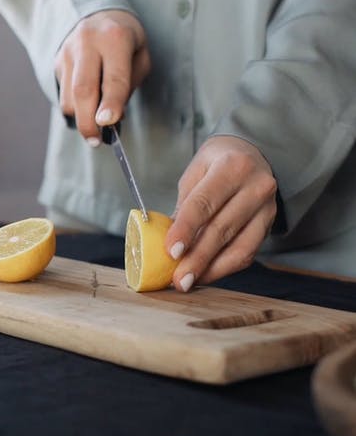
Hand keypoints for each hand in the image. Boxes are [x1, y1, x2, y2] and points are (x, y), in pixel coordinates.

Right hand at [54, 10, 149, 142]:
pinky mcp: (57, 61)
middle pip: (83, 90)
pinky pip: (64, 94)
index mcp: (115, 37)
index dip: (111, 103)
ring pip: (69, 98)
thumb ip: (128, 85)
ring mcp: (68, 51)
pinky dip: (76, 108)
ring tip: (96, 125)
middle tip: (96, 141)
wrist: (99, 14)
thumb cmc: (126, 41)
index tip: (108, 124)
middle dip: (89, 121)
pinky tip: (88, 105)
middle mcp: (87, 41)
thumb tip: (110, 119)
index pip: (113, 77)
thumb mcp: (140, 57)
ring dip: (81, 118)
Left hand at [165, 136, 277, 288]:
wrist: (253, 154)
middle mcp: (256, 186)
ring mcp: (267, 208)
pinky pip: (247, 253)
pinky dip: (225, 267)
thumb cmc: (218, 163)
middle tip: (178, 279)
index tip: (171, 252)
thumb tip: (167, 241)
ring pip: (239, 247)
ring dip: (211, 269)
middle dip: (198, 258)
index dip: (186, 229)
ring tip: (189, 281)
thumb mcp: (197, 171)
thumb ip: (185, 204)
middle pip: (222, 229)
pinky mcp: (268, 225)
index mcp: (232, 166)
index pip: (205, 202)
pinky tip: (206, 274)